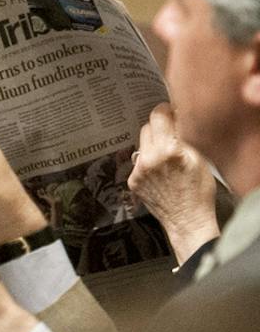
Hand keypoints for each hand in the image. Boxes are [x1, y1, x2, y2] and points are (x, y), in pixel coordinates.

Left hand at [127, 103, 219, 264]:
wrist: (187, 220)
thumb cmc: (199, 190)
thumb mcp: (198, 158)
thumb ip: (182, 137)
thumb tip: (174, 119)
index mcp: (167, 150)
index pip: (157, 116)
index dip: (164, 111)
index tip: (168, 111)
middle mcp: (148, 158)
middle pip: (146, 128)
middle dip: (158, 128)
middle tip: (169, 135)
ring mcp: (137, 171)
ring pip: (141, 145)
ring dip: (151, 146)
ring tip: (166, 157)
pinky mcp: (132, 181)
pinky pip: (138, 163)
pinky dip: (147, 162)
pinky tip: (159, 172)